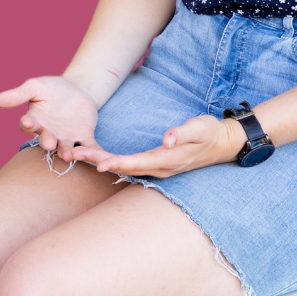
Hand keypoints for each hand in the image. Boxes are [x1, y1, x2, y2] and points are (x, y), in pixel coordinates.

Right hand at [0, 76, 99, 155]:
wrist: (78, 89)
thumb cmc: (52, 88)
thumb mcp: (35, 87)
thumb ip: (18, 95)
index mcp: (35, 121)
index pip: (28, 125)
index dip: (28, 124)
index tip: (27, 121)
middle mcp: (49, 133)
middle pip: (47, 140)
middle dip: (47, 142)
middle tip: (49, 143)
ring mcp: (67, 138)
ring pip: (66, 148)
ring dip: (67, 152)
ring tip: (68, 154)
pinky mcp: (85, 138)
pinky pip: (89, 148)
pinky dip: (93, 153)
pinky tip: (100, 157)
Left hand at [73, 114, 245, 177]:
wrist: (223, 144)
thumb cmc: (210, 132)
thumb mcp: (200, 127)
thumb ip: (182, 133)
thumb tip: (166, 139)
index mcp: (169, 159)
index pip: (138, 162)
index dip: (117, 163)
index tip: (98, 163)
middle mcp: (161, 167)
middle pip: (125, 167)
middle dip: (99, 161)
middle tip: (73, 154)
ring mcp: (158, 167)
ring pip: (125, 167)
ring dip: (101, 161)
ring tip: (76, 155)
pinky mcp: (155, 163)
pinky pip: (130, 165)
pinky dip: (111, 161)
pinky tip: (95, 158)